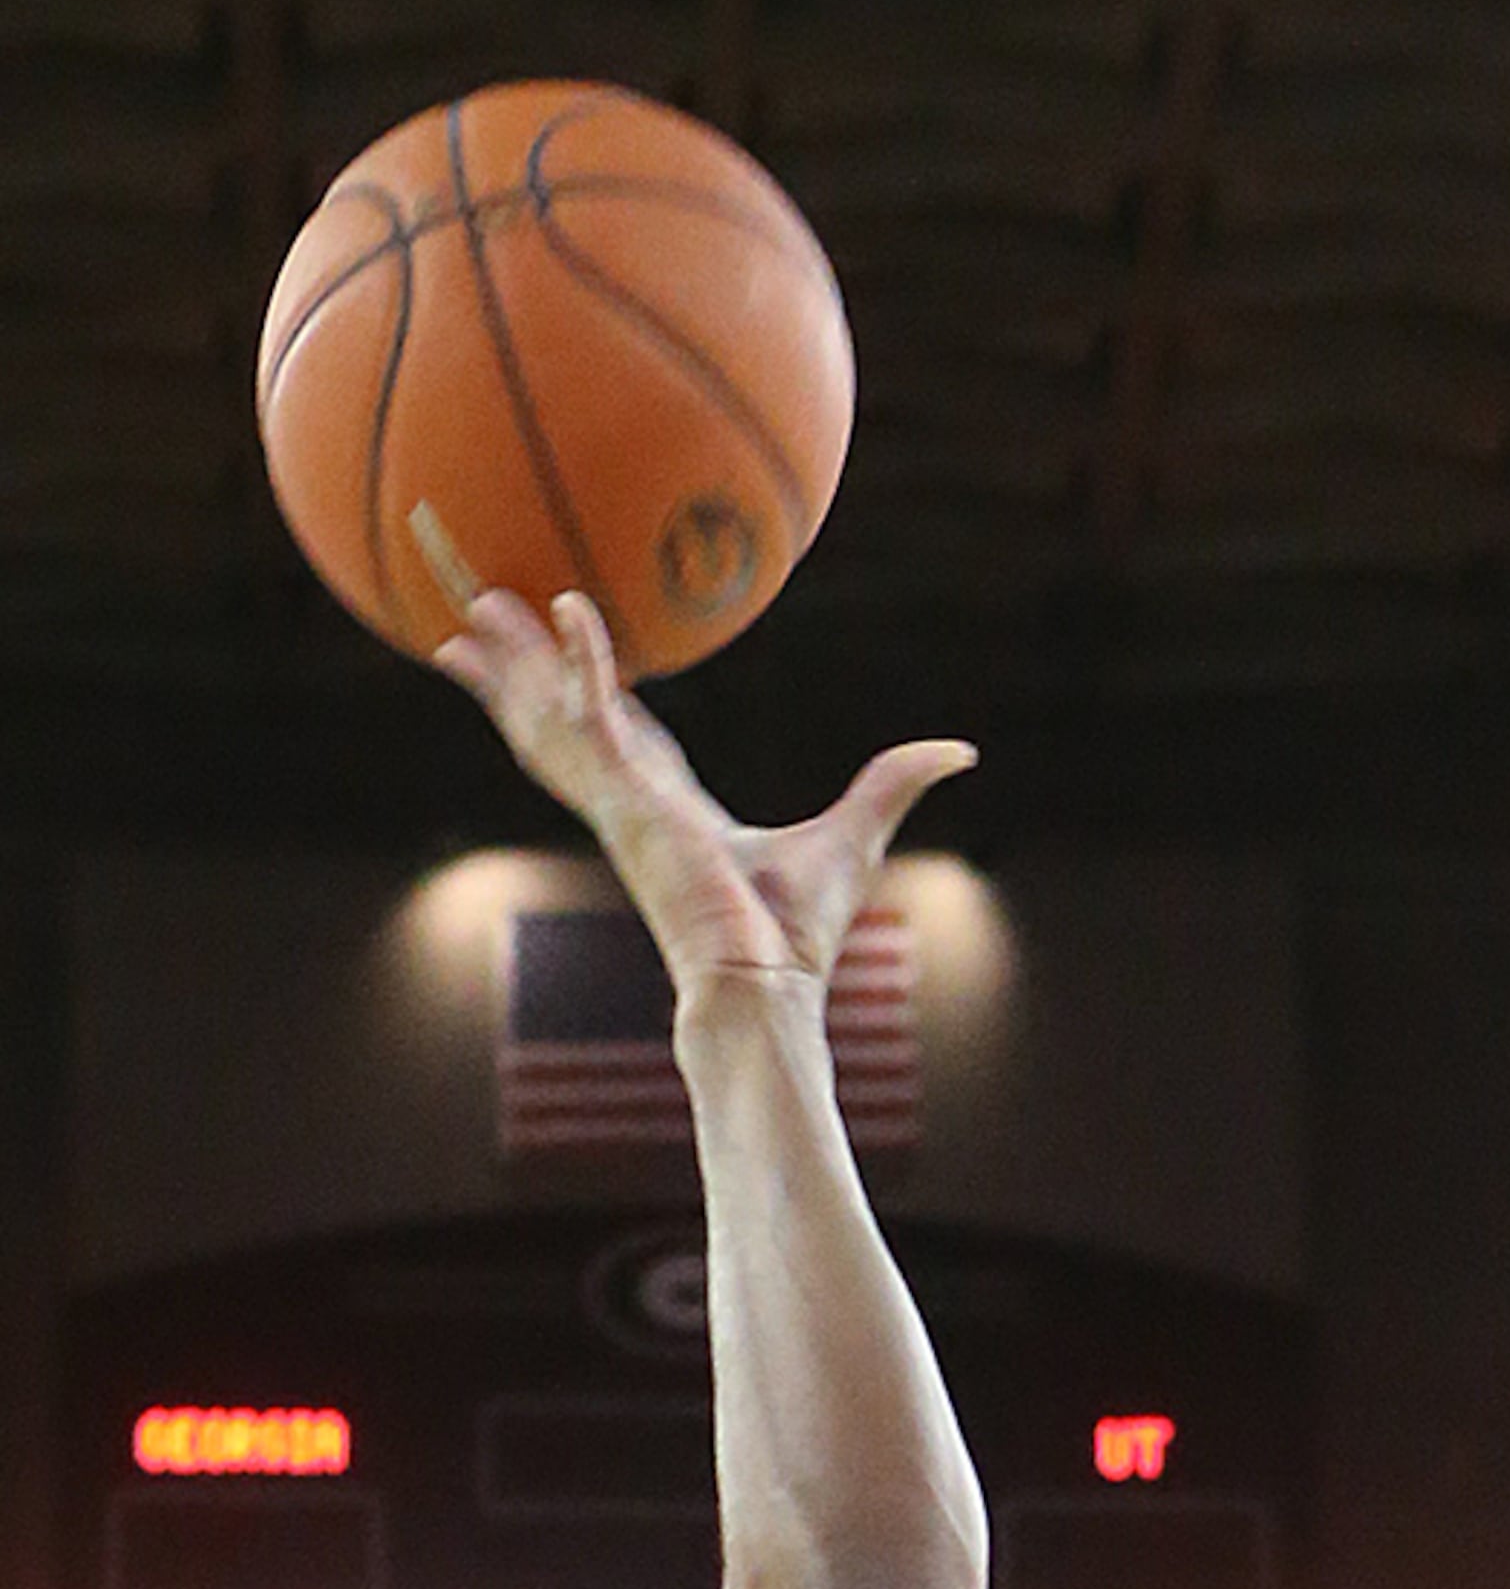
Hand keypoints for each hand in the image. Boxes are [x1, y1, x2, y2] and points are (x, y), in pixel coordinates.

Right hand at [434, 584, 972, 1003]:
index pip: (614, 733)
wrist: (765, 985)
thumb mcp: (857, 835)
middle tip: (471, 616)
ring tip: (470, 604)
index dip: (584, 691)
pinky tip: (565, 606)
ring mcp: (619, 801)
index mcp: (665, 807)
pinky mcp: (629, 802)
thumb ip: (895, 783)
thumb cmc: (798, 934)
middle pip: (557, 716)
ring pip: (552, 712)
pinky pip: (596, 714)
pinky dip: (583, 659)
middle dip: (514, 668)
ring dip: (513, 658)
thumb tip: (961, 752)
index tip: (559, 655)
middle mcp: (629, 800)